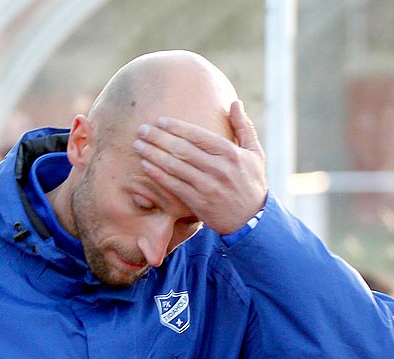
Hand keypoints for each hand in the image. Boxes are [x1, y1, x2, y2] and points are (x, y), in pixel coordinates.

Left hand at [133, 101, 266, 233]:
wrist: (253, 220)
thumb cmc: (252, 183)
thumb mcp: (255, 153)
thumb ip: (244, 127)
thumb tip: (236, 102)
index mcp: (230, 153)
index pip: (198, 135)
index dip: (176, 127)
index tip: (160, 120)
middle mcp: (218, 169)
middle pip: (182, 149)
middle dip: (159, 138)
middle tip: (142, 130)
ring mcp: (207, 187)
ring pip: (175, 167)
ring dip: (153, 154)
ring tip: (138, 145)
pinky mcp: (199, 203)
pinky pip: (174, 186)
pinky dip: (158, 175)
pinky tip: (146, 165)